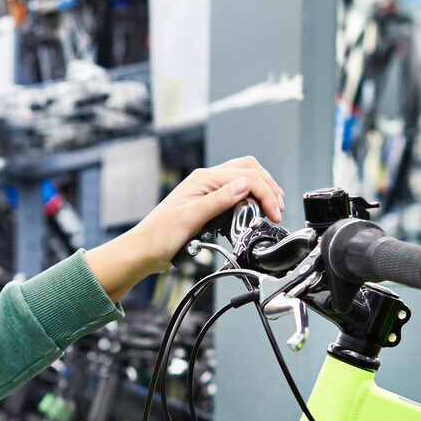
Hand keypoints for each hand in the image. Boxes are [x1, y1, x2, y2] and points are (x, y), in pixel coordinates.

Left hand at [85, 157, 284, 300]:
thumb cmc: (159, 236)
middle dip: (267, 186)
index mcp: (203, 179)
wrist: (143, 251)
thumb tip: (244, 184)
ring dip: (260, 191)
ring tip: (270, 209)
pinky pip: (234, 194)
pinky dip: (248, 200)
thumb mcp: (191, 218)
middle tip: (277, 208)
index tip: (274, 212)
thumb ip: (219, 200)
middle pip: (248, 169)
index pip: (246, 175)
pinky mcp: (207, 204)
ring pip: (242, 180)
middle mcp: (206, 180)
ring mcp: (206, 191)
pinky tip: (252, 213)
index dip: (265, 192)